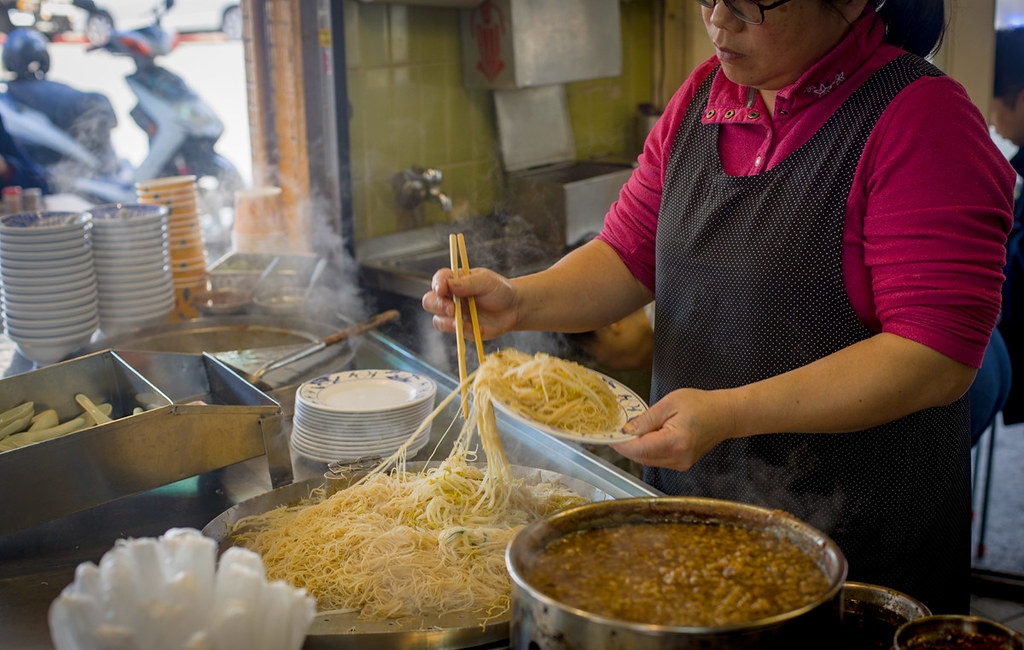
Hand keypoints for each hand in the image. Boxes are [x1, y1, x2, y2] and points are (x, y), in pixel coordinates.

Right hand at [421, 266, 518, 340]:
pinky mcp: (461, 328)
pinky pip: (454, 332)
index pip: (438, 279)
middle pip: (430, 301)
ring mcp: (454, 314)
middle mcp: (450, 297)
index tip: (442, 289)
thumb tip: (450, 285)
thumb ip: (469, 282)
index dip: (437, 284)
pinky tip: (474, 327)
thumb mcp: (487, 281)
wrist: (513, 308)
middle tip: (452, 309)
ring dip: (446, 321)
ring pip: (437, 319)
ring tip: (459, 320)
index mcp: (454, 280)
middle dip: (438, 305)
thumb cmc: (500, 290)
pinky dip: (462, 330)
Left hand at [611, 387, 737, 470]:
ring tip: (631, 432)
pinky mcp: (681, 464)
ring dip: (636, 448)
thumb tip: (626, 431)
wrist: (726, 415)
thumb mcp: (669, 403)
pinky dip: (647, 450)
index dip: (621, 444)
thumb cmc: (701, 404)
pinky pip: (657, 460)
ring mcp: (680, 464)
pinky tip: (647, 437)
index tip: (609, 436)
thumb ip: (646, 419)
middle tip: (616, 432)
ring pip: (647, 461)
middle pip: (641, 458)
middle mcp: (678, 458)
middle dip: (626, 446)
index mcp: (674, 442)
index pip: (638, 449)